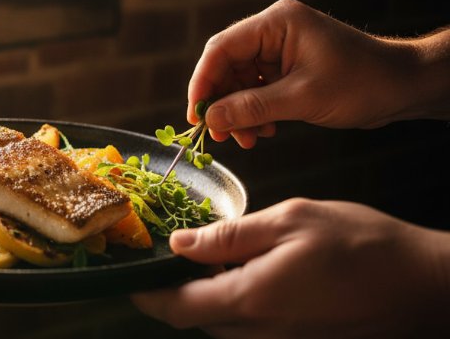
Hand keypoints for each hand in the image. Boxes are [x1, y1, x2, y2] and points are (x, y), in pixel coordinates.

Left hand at [131, 198, 449, 338]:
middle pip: (196, 319)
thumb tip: (181, 244)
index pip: (176, 308)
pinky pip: (252, 329)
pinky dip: (238, 304)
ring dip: (208, 296)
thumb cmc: (363, 246)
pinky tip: (252, 272)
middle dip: (175, 291)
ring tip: (213, 257)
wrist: (426, 287)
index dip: (144, 295)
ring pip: (223, 326)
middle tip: (171, 254)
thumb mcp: (290, 221)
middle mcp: (261, 333)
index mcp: (251, 300)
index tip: (128, 276)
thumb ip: (229, 236)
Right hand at [187, 0, 448, 148]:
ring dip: (238, 111)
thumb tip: (211, 118)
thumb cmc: (362, 83)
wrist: (404, 87)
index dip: (203, 83)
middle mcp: (273, 30)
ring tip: (246, 138)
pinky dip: (255, 111)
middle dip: (222, 102)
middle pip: (227, 66)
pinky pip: (257, 88)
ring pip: (240, 81)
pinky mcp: (288, 67)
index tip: (196, 116)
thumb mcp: (302, 98)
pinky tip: (263, 130)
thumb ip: (252, 107)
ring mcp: (280, 49)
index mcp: (276, 23)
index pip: (221, 49)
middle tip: (220, 135)